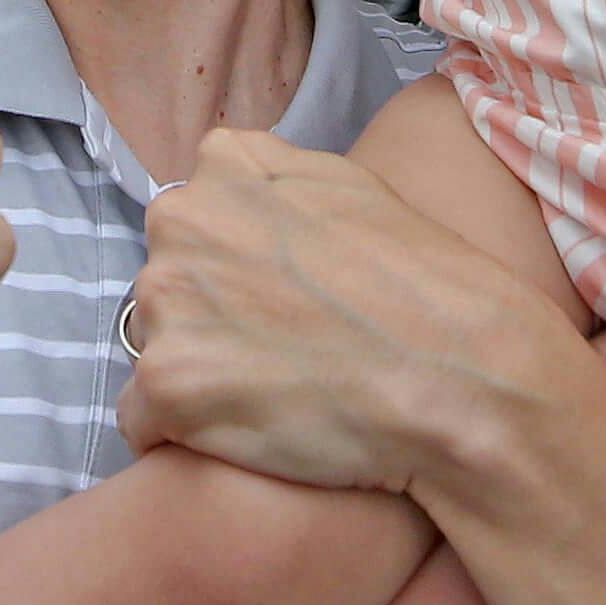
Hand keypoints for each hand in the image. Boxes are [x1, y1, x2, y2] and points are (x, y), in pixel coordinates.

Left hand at [117, 130, 552, 495]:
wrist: (462, 377)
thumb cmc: (423, 286)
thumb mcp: (351, 186)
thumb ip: (272, 179)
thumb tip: (223, 177)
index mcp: (223, 167)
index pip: (195, 224)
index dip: (238, 272)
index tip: (285, 301)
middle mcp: (181, 221)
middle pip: (169, 287)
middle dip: (212, 321)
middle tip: (287, 351)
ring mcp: (168, 302)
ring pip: (156, 351)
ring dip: (202, 377)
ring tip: (279, 392)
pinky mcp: (167, 384)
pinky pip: (144, 422)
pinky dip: (186, 437)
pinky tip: (253, 434)